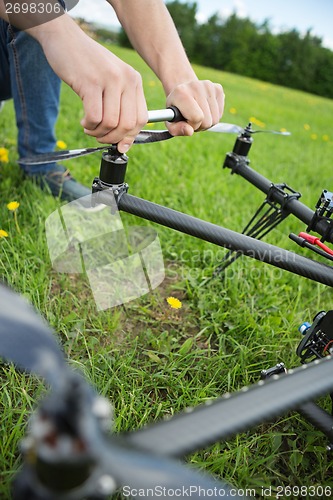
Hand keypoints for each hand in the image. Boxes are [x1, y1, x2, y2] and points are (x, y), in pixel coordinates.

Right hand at [30, 15, 147, 152]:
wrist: (64, 38)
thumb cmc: (87, 65)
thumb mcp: (110, 82)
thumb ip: (120, 108)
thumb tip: (124, 144)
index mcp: (134, 81)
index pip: (142, 119)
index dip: (129, 136)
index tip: (117, 142)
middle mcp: (126, 79)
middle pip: (127, 125)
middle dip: (112, 138)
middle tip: (99, 136)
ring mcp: (110, 80)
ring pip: (111, 123)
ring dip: (98, 133)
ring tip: (89, 127)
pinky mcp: (91, 82)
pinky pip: (95, 117)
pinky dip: (89, 125)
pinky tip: (83, 121)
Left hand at [165, 80, 223, 135]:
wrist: (183, 92)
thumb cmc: (176, 110)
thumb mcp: (170, 121)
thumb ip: (176, 129)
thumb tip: (189, 131)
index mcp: (181, 93)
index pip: (197, 117)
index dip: (192, 125)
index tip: (186, 121)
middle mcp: (196, 86)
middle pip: (207, 121)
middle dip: (200, 125)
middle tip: (192, 118)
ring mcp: (209, 86)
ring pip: (215, 119)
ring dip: (207, 122)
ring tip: (197, 114)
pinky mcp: (218, 88)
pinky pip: (220, 114)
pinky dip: (213, 116)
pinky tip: (205, 110)